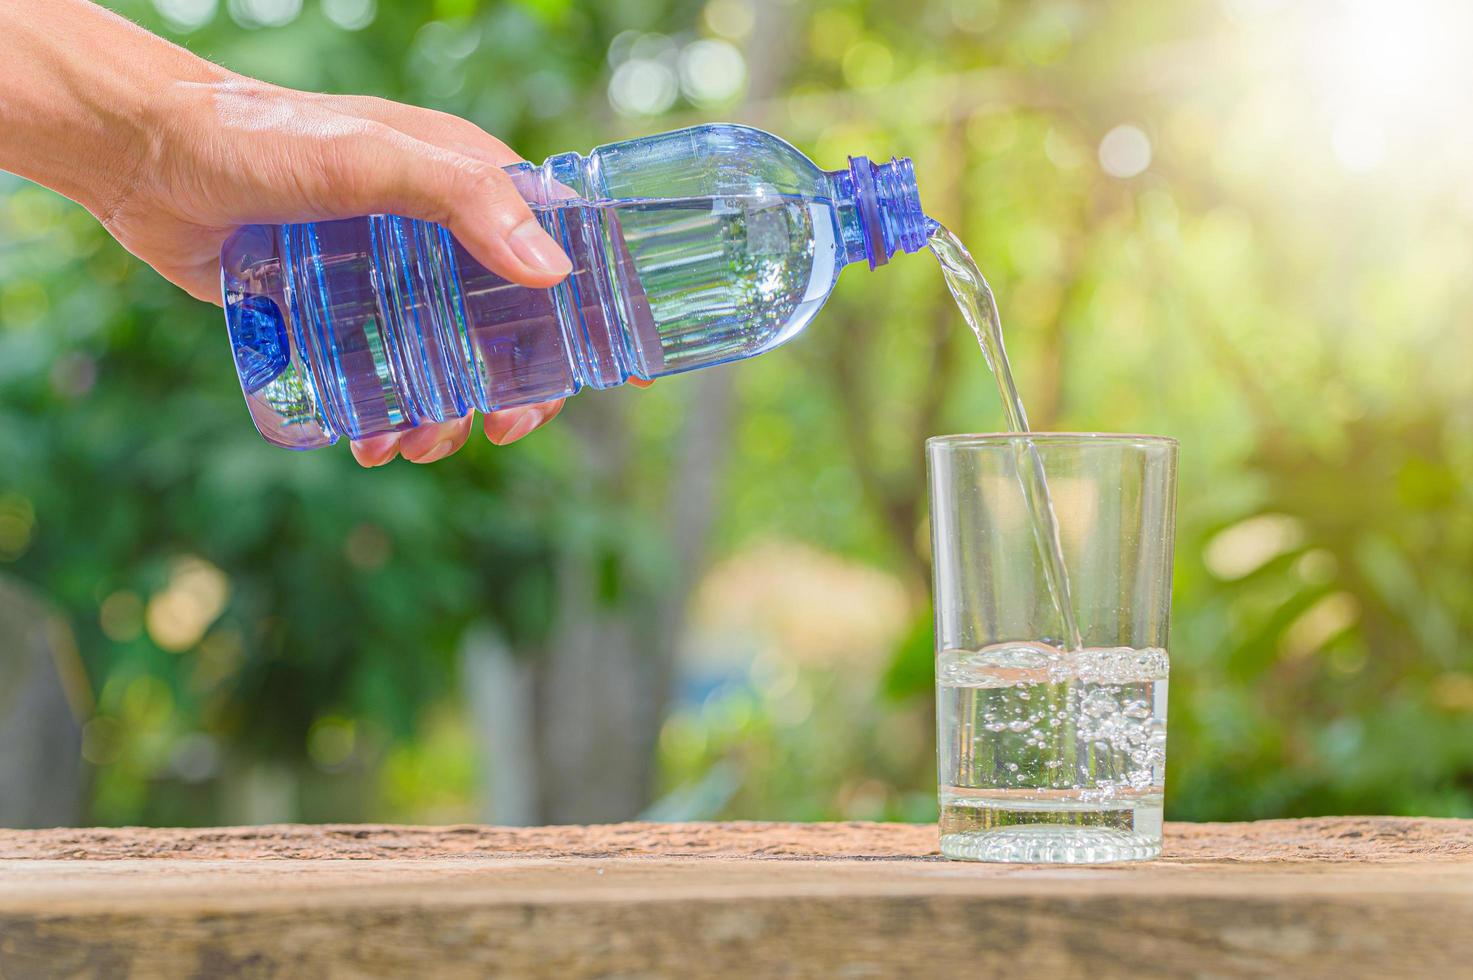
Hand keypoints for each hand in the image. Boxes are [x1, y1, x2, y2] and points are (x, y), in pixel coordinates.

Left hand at [112, 79, 572, 464]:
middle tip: (497, 431)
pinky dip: (387, 415)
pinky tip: (367, 440)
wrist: (144, 158)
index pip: (556, 253)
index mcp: (466, 187)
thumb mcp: (369, 159)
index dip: (584, 315)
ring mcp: (389, 277)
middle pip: (508, 326)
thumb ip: (460, 199)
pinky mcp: (339, 312)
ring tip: (411, 446)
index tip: (600, 376)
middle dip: (511, 390)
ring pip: (447, 362)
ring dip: (445, 416)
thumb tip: (553, 273)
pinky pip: (384, 375)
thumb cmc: (258, 138)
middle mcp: (437, 234)